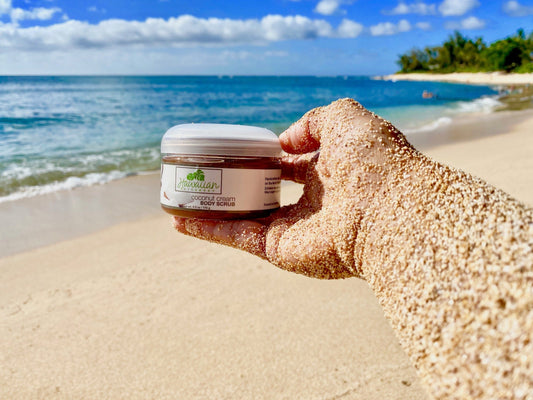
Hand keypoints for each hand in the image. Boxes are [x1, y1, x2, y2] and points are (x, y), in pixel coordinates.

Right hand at [172, 98, 414, 278]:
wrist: (389, 209)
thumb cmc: (373, 160)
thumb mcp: (345, 118)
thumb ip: (314, 120)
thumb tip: (284, 140)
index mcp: (331, 171)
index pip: (293, 163)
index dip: (268, 155)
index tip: (243, 147)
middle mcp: (313, 202)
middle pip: (266, 192)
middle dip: (240, 183)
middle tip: (209, 171)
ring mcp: (295, 228)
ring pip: (246, 217)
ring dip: (214, 209)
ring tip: (182, 197)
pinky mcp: (280, 250)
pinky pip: (238, 238)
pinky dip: (209, 230)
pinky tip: (181, 221)